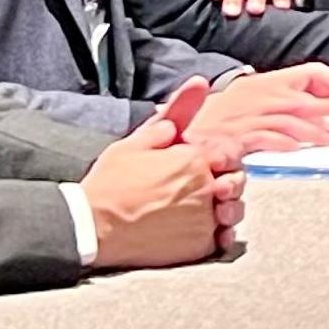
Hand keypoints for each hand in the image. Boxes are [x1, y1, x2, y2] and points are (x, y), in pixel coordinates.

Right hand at [81, 111, 231, 269]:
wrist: (92, 226)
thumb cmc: (111, 181)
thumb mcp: (137, 139)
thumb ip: (176, 112)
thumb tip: (200, 82)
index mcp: (195, 158)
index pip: (230, 155)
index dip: (218, 159)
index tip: (201, 166)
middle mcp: (206, 187)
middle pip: (237, 182)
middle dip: (225, 182)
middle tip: (199, 189)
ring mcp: (205, 219)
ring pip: (234, 211)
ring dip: (223, 209)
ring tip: (197, 211)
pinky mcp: (199, 246)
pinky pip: (222, 238)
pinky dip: (215, 235)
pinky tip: (194, 230)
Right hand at [186, 67, 328, 159]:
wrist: (184, 128)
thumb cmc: (216, 117)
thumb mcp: (249, 97)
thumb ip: (280, 100)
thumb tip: (316, 110)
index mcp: (267, 83)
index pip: (311, 73)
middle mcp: (261, 96)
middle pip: (306, 99)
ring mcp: (251, 117)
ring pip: (292, 121)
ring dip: (315, 131)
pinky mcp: (239, 138)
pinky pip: (268, 139)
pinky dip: (285, 144)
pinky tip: (298, 150)